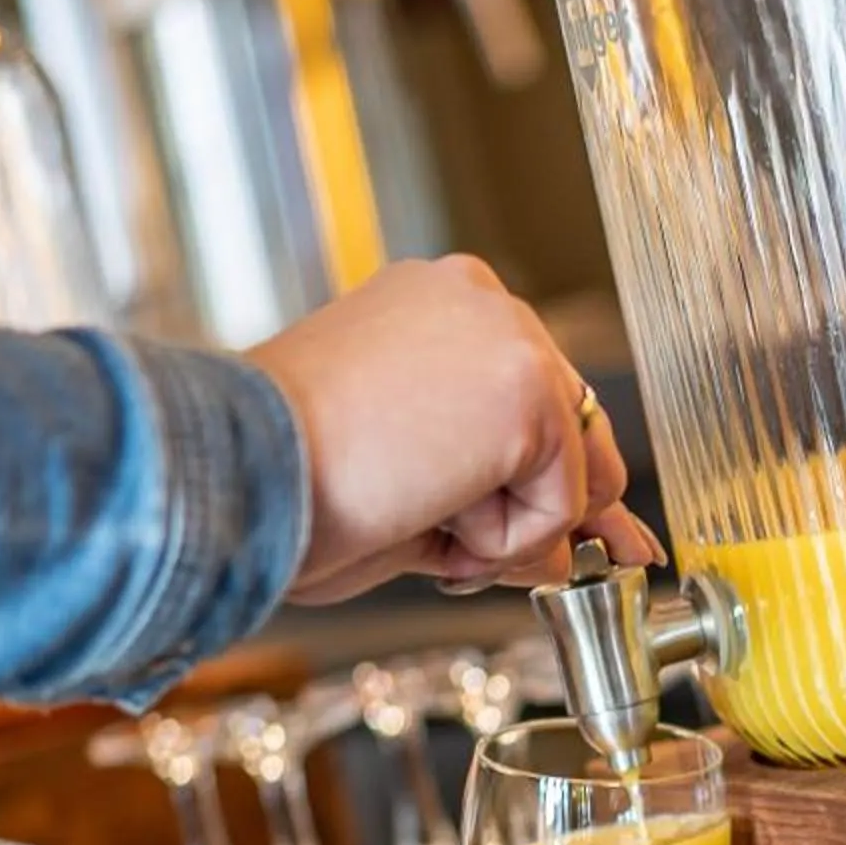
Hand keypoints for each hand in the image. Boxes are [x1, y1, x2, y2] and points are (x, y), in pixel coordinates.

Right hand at [246, 257, 665, 602]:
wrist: (242, 474)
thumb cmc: (293, 481)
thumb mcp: (420, 480)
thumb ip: (512, 499)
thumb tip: (603, 543)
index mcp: (441, 304)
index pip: (535, 401)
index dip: (519, 481)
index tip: (453, 508)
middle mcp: (483, 301)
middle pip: (575, 439)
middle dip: (522, 508)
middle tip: (420, 511)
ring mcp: (512, 337)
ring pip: (572, 478)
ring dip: (500, 527)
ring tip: (406, 498)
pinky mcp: (530, 389)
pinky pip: (561, 511)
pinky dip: (499, 542)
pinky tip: (423, 503)